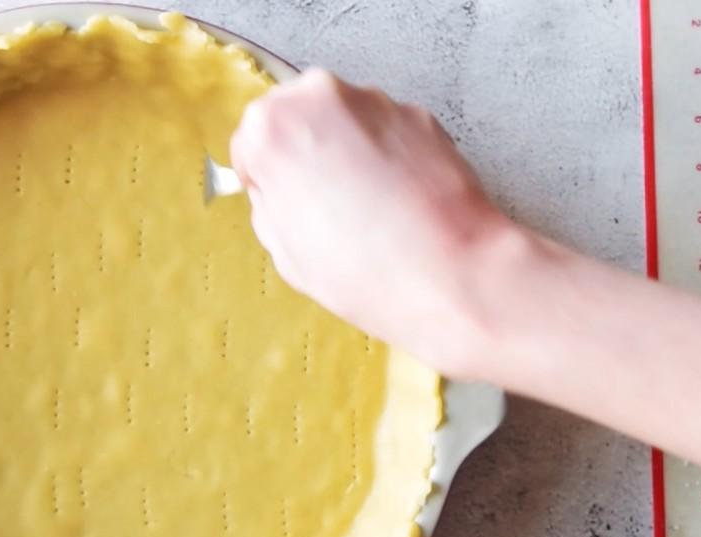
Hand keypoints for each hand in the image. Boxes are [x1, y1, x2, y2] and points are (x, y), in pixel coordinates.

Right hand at [229, 69, 522, 377]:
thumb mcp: (286, 252)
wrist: (452, 275)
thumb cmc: (365, 271)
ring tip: (366, 211)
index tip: (281, 203)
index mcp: (273, 128)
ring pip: (342, 123)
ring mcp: (376, 101)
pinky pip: (384, 132)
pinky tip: (397, 203)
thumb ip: (271, 207)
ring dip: (346, 154)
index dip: (264, 180)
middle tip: (322, 207)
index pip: (249, 144)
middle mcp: (322, 97)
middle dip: (304, 155)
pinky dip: (385, 157)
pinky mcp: (420, 114)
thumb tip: (281, 193)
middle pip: (296, 120)